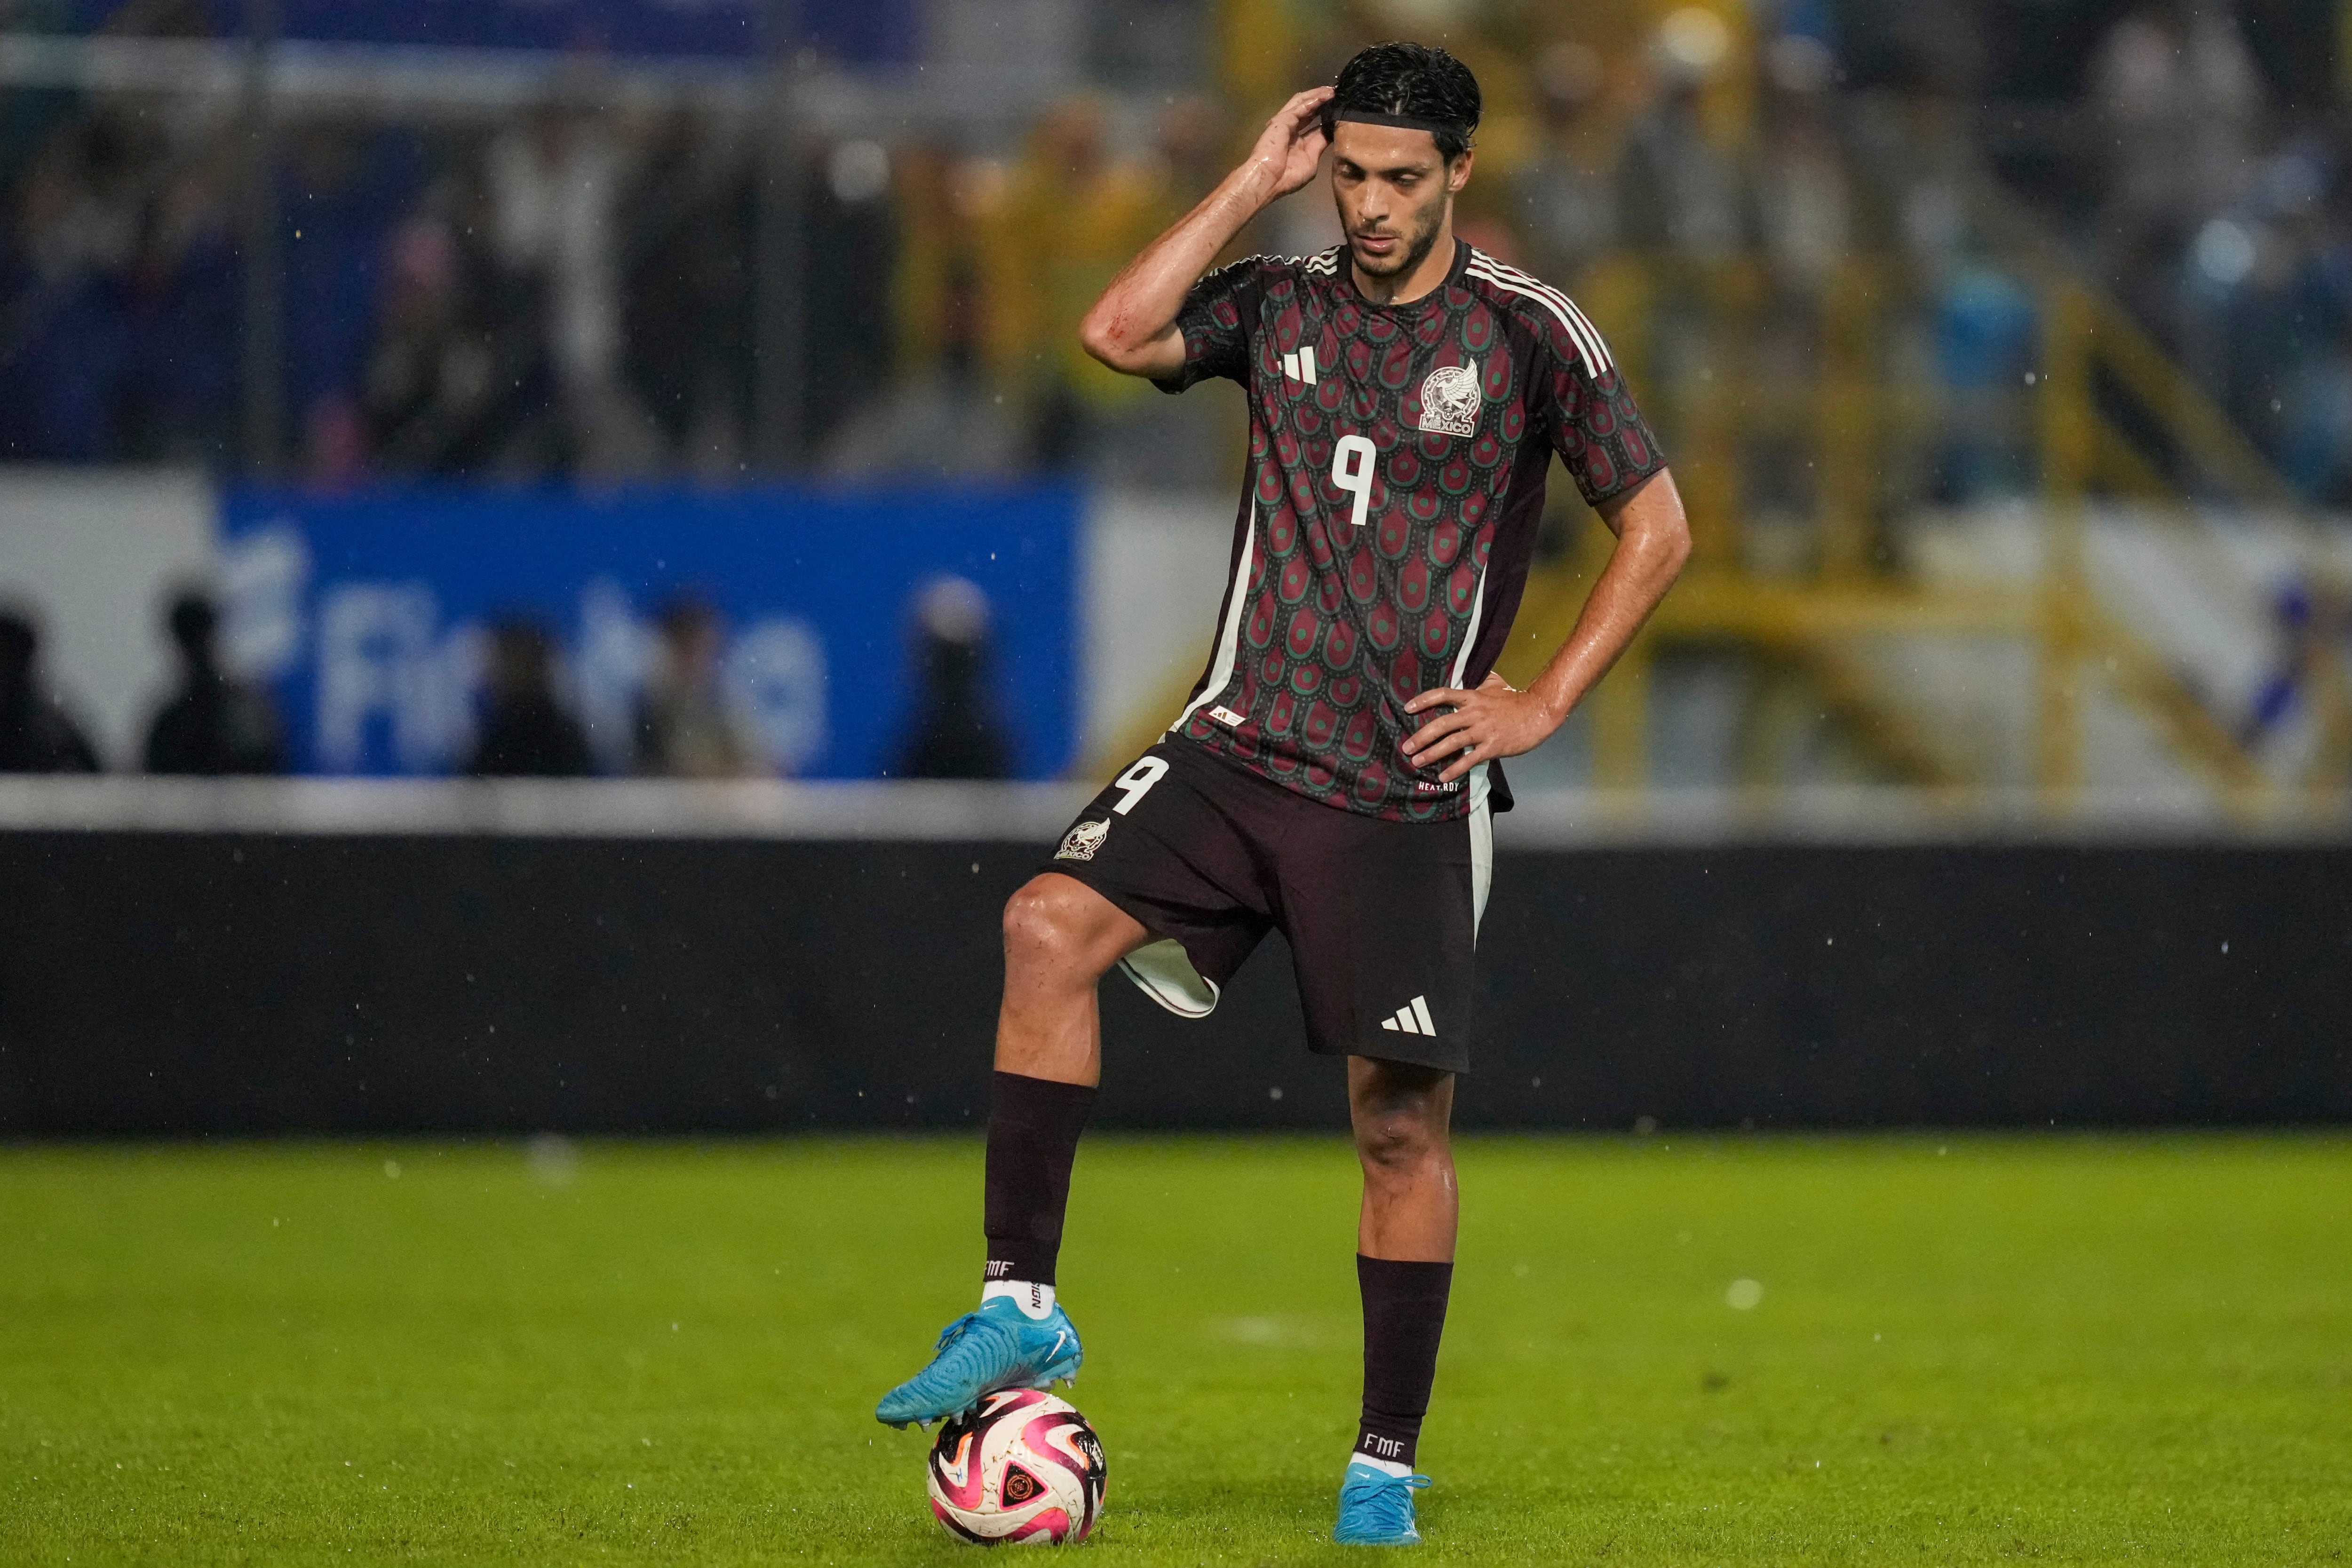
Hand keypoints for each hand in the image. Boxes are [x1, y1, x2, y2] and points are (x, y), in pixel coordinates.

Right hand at [1245, 87, 1334, 200]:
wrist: (1270, 180)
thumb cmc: (1288, 176)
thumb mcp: (1311, 159)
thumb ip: (1320, 143)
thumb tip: (1331, 132)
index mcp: (1298, 141)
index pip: (1314, 123)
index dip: (1325, 115)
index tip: (1339, 109)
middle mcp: (1292, 129)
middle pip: (1308, 109)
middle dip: (1321, 100)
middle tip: (1336, 93)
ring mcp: (1286, 123)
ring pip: (1303, 103)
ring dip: (1317, 95)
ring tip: (1332, 90)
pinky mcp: (1283, 119)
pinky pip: (1300, 106)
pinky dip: (1313, 100)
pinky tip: (1325, 95)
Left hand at [1401, 673, 1561, 783]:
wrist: (1539, 713)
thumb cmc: (1516, 700)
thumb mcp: (1495, 686)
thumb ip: (1479, 684)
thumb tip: (1469, 680)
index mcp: (1473, 697)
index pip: (1443, 695)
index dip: (1423, 701)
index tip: (1407, 708)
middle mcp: (1474, 713)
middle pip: (1441, 724)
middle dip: (1421, 736)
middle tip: (1406, 747)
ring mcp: (1483, 730)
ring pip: (1452, 742)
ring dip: (1432, 754)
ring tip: (1417, 762)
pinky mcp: (1492, 746)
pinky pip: (1469, 759)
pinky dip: (1454, 768)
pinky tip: (1443, 776)